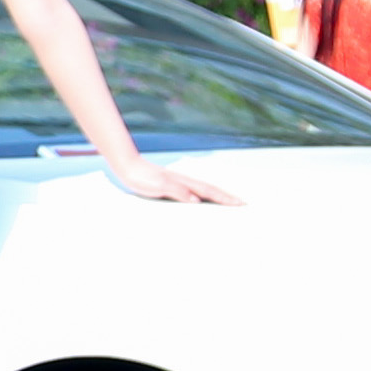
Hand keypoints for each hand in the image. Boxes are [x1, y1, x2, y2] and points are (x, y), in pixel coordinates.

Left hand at [112, 161, 242, 205]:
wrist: (128, 166)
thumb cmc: (142, 176)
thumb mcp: (160, 185)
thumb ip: (177, 191)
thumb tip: (197, 200)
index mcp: (185, 183)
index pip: (210, 192)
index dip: (225, 198)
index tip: (240, 203)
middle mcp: (185, 182)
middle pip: (211, 191)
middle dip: (227, 197)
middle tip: (242, 203)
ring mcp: (179, 183)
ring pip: (203, 191)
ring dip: (217, 197)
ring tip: (228, 203)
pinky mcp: (171, 186)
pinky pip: (193, 193)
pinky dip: (203, 197)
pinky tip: (201, 201)